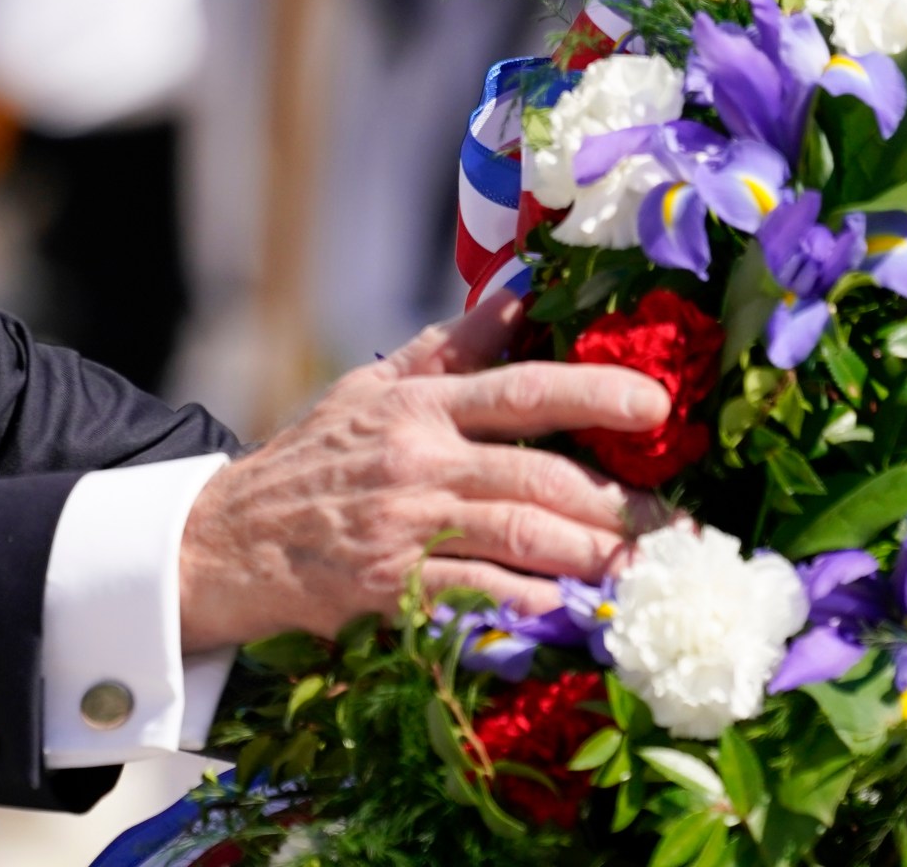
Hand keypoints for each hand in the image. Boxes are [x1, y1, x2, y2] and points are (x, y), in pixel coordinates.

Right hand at [177, 291, 669, 651]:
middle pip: (538, 476)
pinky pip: (481, 597)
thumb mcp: (369, 390)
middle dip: (620, 502)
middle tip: (681, 522)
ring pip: (522, 537)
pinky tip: (576, 612)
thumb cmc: (311, 462)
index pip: (519, 389)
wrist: (225, 541)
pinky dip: (535, 606)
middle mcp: (417, 462)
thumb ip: (450, 349)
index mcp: (417, 406)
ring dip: (595, 557)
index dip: (593, 393)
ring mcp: (405, 527)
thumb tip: (520, 293)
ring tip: (648, 568)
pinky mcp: (393, 588)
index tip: (657, 405)